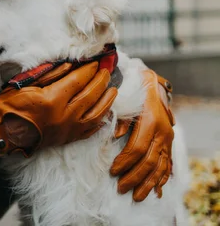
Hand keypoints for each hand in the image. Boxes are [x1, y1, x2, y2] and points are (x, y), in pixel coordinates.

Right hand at [0, 61, 117, 155]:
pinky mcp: (68, 138)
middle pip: (90, 95)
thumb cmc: (10, 107)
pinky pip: (91, 129)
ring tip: (112, 89)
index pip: (78, 80)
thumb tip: (70, 65)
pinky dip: (101, 119)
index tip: (95, 62)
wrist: (3, 135)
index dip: (88, 70)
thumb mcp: (24, 84)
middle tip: (106, 70)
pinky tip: (105, 111)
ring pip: (96, 113)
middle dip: (101, 80)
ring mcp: (68, 129)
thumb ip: (49, 74)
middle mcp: (64, 115)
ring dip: (107, 100)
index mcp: (52, 99)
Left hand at [111, 69, 174, 201]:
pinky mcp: (169, 143)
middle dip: (134, 177)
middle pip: (149, 161)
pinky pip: (168, 165)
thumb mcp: (124, 101)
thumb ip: (120, 118)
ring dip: (148, 183)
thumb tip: (115, 135)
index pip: (137, 148)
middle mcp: (162, 133)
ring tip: (137, 196)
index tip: (112, 171)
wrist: (151, 85)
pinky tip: (156, 190)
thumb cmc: (132, 93)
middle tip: (120, 188)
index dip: (125, 162)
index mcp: (150, 122)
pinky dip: (162, 179)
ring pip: (160, 167)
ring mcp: (167, 139)